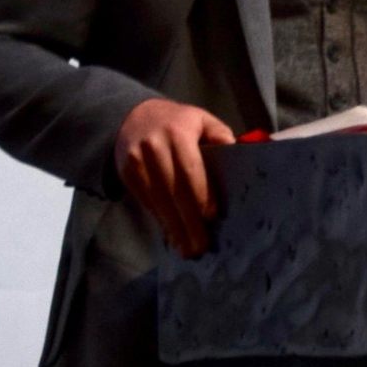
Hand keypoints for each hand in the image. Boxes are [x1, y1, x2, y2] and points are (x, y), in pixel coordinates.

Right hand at [116, 98, 235, 258]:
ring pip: (158, 200)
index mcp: (177, 134)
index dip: (201, 195)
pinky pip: (146, 201)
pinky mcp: (127, 174)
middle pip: (173, 190)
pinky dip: (160, 219)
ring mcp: (136, 162)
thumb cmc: (178, 122)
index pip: (190, 170)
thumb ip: (220, 135)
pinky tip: (172, 235)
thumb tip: (240, 154)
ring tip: (188, 249)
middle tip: (201, 246)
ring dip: (173, 227)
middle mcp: (154, 148)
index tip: (212, 217)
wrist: (132, 116)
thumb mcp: (202, 120)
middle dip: (188, 221)